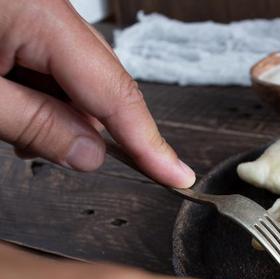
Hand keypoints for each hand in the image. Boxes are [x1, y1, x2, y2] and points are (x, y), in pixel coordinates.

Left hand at [0, 0, 194, 186]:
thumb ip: (34, 124)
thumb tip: (89, 154)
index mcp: (41, 17)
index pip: (116, 92)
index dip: (148, 141)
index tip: (176, 174)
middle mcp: (50, 8)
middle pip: (101, 83)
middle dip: (84, 126)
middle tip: (44, 149)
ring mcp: (40, 10)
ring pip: (77, 77)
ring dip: (54, 111)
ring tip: (10, 120)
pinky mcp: (27, 16)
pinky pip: (54, 64)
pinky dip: (41, 93)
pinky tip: (12, 104)